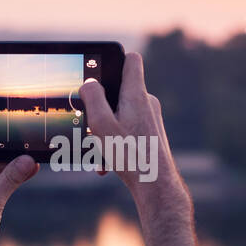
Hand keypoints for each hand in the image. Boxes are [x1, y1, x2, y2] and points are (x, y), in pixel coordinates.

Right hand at [78, 52, 190, 224]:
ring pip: (121, 116)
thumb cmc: (129, 154)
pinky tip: (106, 164)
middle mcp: (147, 103)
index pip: (131, 60)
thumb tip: (89, 83)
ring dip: (105, 131)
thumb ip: (93, 97)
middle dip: (101, 106)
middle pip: (120, 91)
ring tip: (98, 151)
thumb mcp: (101, 123)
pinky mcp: (151, 135)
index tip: (100, 69)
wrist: (156, 185)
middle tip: (89, 123)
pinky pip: (128, 132)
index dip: (114, 59)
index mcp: (136, 94)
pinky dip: (115, 144)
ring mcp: (151, 120)